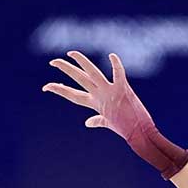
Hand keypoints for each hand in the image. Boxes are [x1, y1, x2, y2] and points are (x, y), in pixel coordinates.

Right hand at [43, 51, 187, 179]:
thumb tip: (88, 123)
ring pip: (92, 73)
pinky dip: (115, 64)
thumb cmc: (127, 128)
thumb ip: (98, 120)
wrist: (140, 134)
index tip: (46, 86)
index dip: (59, 90)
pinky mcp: (123, 89)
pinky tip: (111, 55)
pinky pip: (118, 73)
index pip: (73, 95)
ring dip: (81, 62)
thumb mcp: (108, 123)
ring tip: (71, 53)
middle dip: (65, 70)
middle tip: (53, 61)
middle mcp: (100, 97)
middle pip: (78, 80)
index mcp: (95, 104)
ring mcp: (110, 92)